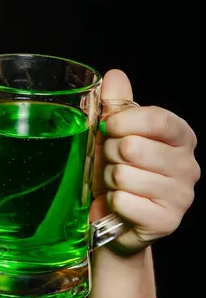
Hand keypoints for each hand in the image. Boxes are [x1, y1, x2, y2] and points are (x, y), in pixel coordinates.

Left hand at [92, 69, 199, 254]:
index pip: (158, 119)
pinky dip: (113, 202)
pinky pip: (124, 201)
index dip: (125, 121)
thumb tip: (115, 76)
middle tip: (113, 164)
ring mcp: (181, 196)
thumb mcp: (114, 136)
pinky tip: (120, 205)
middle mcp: (188, 166)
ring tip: (116, 185)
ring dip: (110, 180)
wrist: (116, 221)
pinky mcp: (167, 221)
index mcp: (182, 138)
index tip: (109, 127)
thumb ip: (117, 105)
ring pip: (125, 175)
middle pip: (135, 146)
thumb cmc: (117, 174)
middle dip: (111, 155)